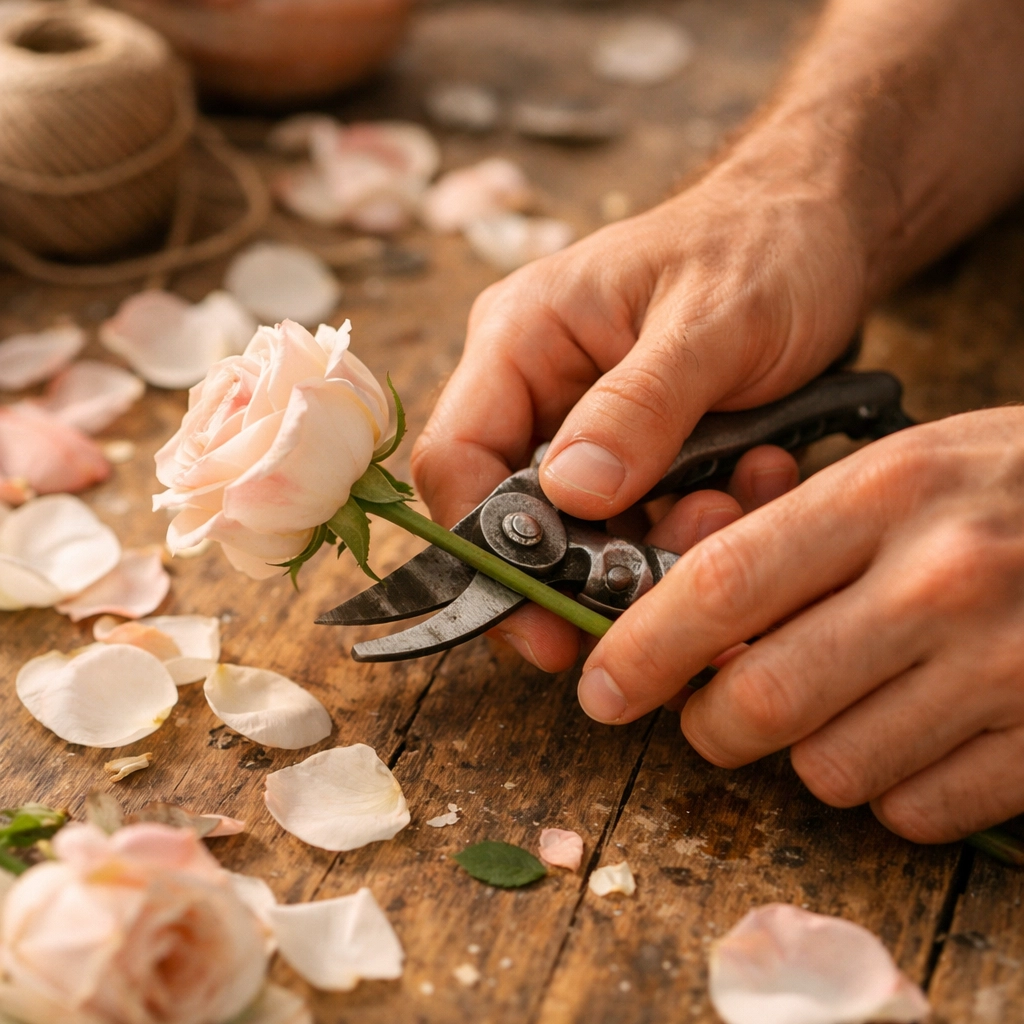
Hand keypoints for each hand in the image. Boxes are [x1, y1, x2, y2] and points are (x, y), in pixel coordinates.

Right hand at [412, 163, 866, 670]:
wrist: (824, 232)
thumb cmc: (767, 247)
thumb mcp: (713, 320)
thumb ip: (640, 405)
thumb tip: (570, 495)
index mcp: (521, 338)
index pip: (455, 458)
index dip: (483, 549)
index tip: (544, 623)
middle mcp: (538, 389)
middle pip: (517, 515)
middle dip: (592, 560)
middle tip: (664, 579)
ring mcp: (586, 426)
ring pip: (587, 531)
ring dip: (657, 547)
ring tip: (732, 504)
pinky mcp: (637, 455)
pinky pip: (643, 521)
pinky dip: (692, 529)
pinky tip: (754, 484)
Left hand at [579, 409, 1023, 841]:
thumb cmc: (1017, 487)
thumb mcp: (909, 467)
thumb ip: (799, 529)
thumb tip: (684, 596)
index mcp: (888, 494)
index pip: (721, 583)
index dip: (641, 647)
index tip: (601, 688)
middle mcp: (939, 580)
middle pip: (760, 698)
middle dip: (710, 725)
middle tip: (710, 714)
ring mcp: (1003, 666)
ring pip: (831, 770)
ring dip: (807, 756)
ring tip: (838, 707)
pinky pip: (915, 809)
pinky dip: (891, 791)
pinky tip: (914, 735)